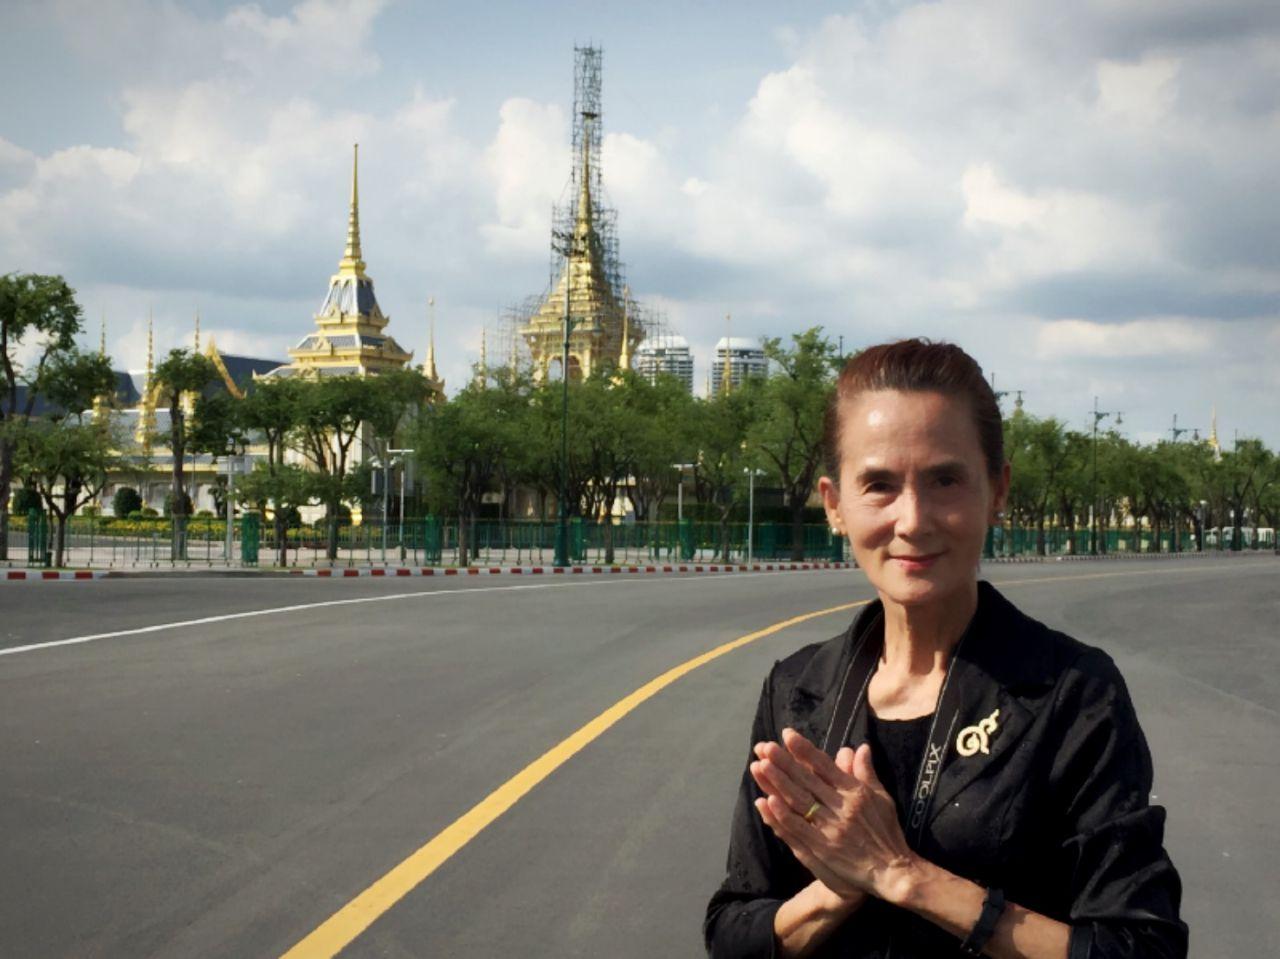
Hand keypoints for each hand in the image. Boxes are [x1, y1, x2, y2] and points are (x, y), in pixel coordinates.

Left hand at [750, 728, 920, 904]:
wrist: (892, 871)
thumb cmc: (886, 832)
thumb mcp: (882, 799)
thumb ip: (867, 772)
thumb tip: (859, 746)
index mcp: (855, 792)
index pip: (825, 766)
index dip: (804, 750)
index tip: (787, 735)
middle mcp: (842, 808)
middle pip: (807, 780)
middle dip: (784, 762)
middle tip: (764, 746)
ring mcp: (831, 829)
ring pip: (799, 802)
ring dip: (778, 783)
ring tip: (760, 766)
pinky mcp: (823, 849)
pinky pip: (798, 829)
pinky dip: (782, 815)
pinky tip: (767, 801)